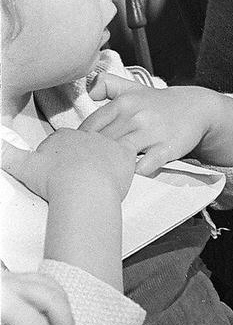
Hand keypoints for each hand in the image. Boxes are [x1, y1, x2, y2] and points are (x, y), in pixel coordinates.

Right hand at [2, 130, 134, 203]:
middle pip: (84, 144)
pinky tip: (121, 170)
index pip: (61, 142)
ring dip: (103, 157)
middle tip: (76, 176)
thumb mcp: (23, 166)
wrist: (82, 189)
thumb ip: (6, 155)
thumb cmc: (53, 180)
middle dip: (80, 156)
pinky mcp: (126, 153)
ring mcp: (108, 142)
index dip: (58, 157)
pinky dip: (125, 160)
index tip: (56, 170)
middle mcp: (87, 135)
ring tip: (96, 176)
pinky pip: (129, 152)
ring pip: (107, 146)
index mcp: (63, 137)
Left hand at [79, 75, 228, 176]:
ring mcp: (151, 133)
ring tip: (102, 177)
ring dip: (109, 167)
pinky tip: (127, 177)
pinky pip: (143, 167)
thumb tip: (88, 90)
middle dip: (89, 159)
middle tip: (82, 171)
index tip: (74, 156)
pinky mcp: (166, 148)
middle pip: (100, 145)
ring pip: (119, 155)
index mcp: (124, 103)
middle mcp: (136, 116)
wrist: (199, 108)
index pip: (89, 128)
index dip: (77, 145)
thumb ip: (109, 85)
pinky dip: (132, 174)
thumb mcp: (135, 88)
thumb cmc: (160, 103)